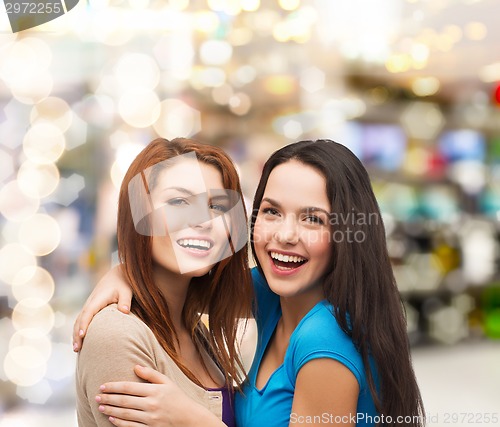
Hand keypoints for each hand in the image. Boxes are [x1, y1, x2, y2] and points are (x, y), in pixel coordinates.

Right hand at [72, 265, 132, 351]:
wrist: (118, 275)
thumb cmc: (124, 283)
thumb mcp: (127, 291)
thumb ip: (125, 301)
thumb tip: (125, 312)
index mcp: (98, 298)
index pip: (88, 312)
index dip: (84, 324)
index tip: (82, 336)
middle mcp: (91, 302)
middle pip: (80, 319)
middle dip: (77, 334)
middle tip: (77, 349)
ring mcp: (90, 304)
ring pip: (79, 320)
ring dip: (76, 333)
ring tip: (77, 349)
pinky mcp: (91, 307)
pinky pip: (82, 319)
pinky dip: (79, 329)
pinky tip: (81, 340)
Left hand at [95, 365, 220, 426]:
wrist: (189, 418)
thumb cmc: (177, 398)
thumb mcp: (167, 382)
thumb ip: (151, 374)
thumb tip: (135, 366)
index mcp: (155, 391)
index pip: (129, 387)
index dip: (114, 386)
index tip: (103, 386)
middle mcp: (151, 404)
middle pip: (124, 401)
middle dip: (108, 398)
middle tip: (97, 396)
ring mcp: (150, 419)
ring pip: (125, 414)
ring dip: (110, 410)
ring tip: (100, 407)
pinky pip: (130, 426)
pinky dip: (119, 423)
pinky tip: (111, 418)